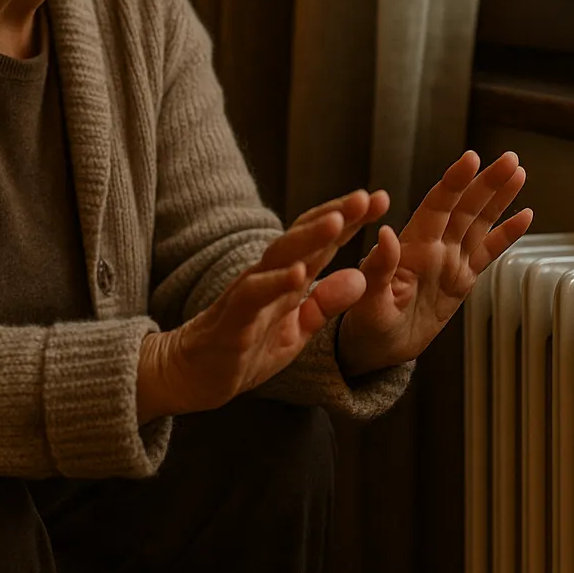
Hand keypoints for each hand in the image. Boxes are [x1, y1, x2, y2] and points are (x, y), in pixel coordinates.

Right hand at [137, 189, 390, 422]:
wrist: (192, 375)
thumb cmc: (246, 347)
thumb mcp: (297, 329)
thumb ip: (326, 303)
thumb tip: (360, 276)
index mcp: (288, 278)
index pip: (322, 240)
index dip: (350, 219)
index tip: (380, 199)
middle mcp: (269, 275)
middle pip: (303, 236)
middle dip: (335, 215)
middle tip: (366, 197)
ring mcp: (249, 293)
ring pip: (280, 256)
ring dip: (309, 237)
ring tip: (338, 220)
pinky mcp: (233, 319)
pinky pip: (254, 296)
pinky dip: (276, 282)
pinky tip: (298, 273)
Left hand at [336, 151, 532, 377]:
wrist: (375, 348)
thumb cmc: (364, 323)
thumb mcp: (367, 301)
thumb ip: (378, 269)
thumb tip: (385, 234)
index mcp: (411, 247)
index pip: (436, 207)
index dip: (454, 182)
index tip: (471, 159)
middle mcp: (434, 248)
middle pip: (465, 208)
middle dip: (486, 182)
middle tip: (510, 158)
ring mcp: (449, 261)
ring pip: (479, 223)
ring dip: (498, 198)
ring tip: (518, 172)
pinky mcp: (461, 279)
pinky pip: (487, 253)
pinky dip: (506, 235)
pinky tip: (525, 215)